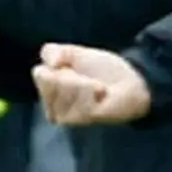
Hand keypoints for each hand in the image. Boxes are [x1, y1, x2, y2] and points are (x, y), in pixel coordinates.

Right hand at [36, 43, 153, 126]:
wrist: (132, 82)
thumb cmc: (103, 70)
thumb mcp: (75, 53)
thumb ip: (53, 51)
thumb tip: (50, 63)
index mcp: (48, 91)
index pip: (39, 73)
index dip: (59, 65)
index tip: (74, 68)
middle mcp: (53, 107)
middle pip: (49, 79)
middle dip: (71, 73)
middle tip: (88, 78)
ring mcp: (67, 116)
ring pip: (64, 86)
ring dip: (85, 81)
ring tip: (97, 87)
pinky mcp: (83, 119)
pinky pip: (80, 95)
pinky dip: (94, 89)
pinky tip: (102, 94)